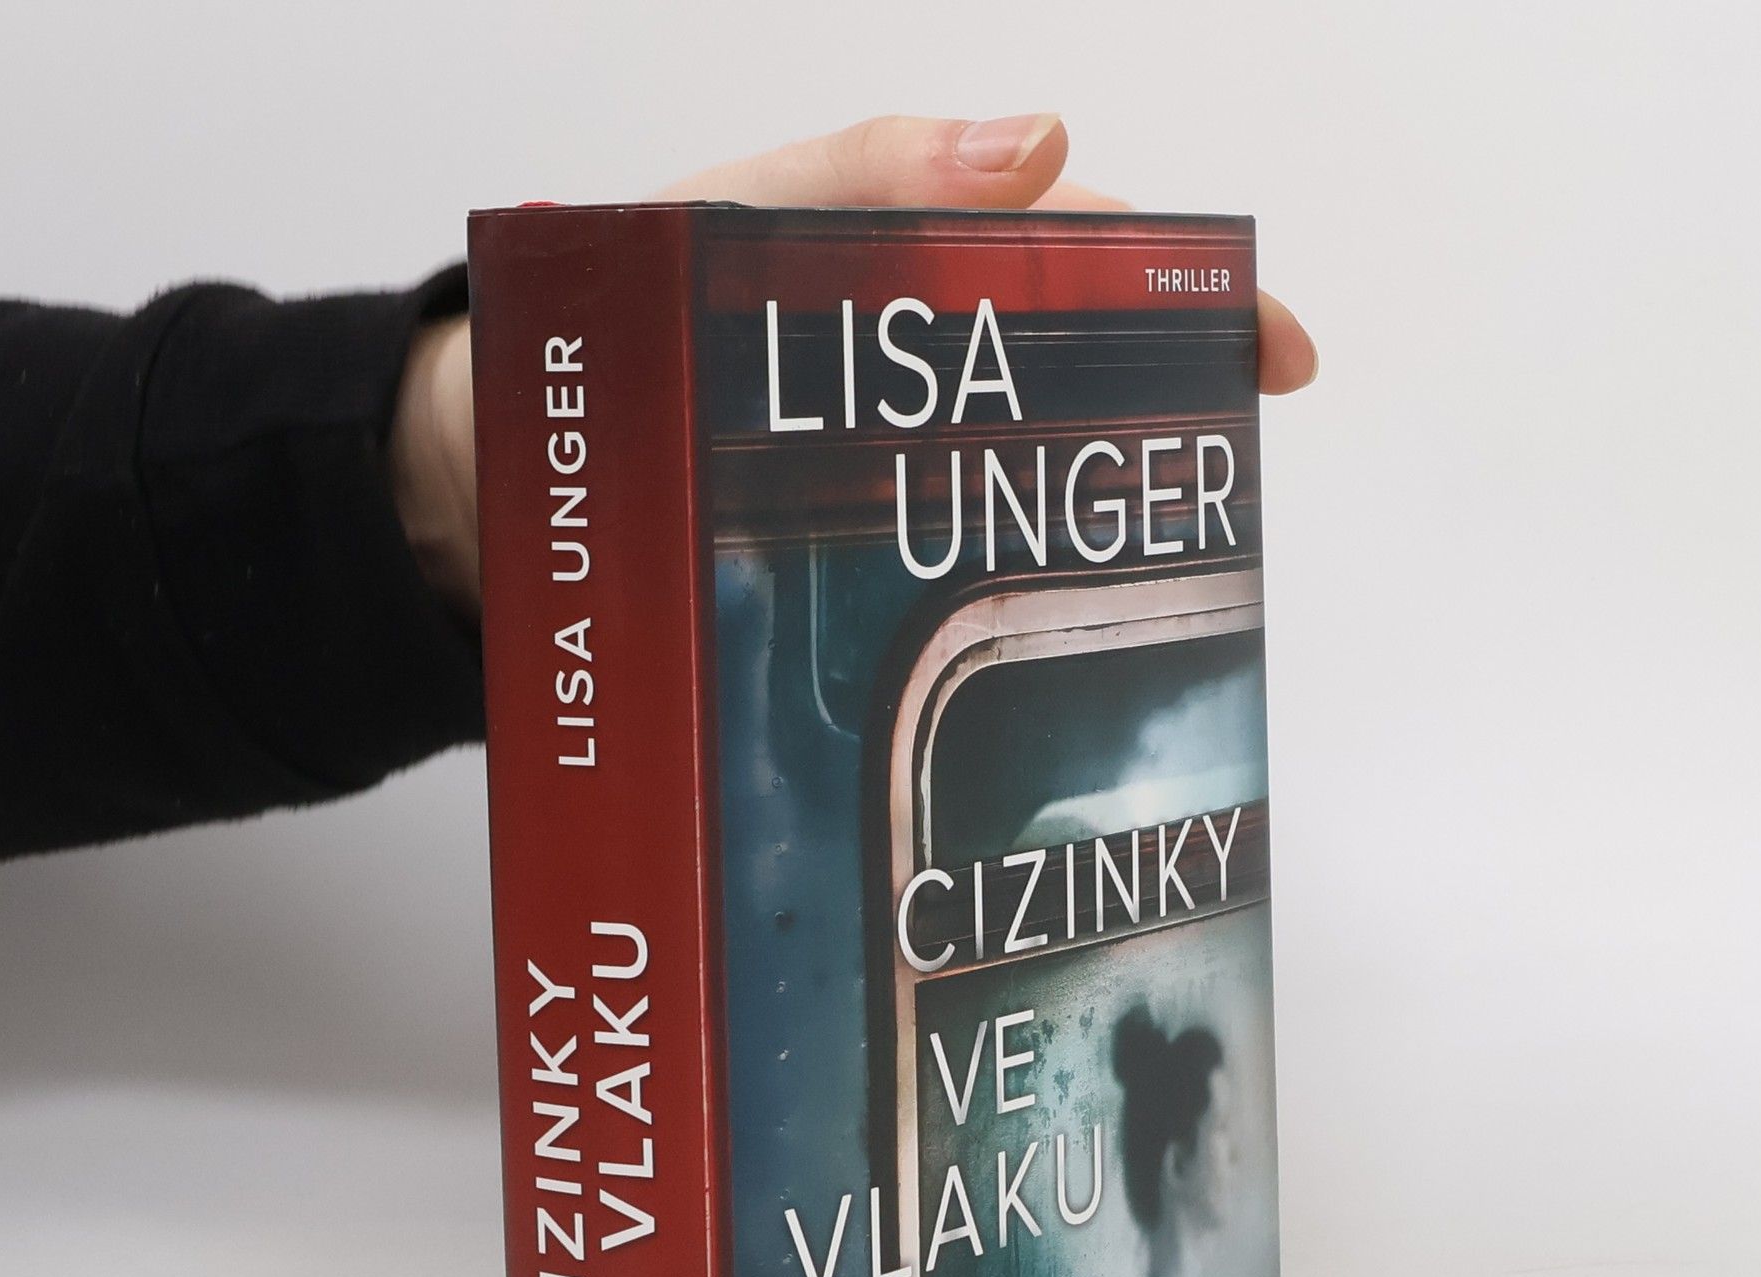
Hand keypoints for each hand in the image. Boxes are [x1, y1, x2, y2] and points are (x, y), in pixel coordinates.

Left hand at [390, 114, 1317, 619]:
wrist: (488, 466)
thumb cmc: (602, 323)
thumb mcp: (719, 218)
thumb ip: (860, 177)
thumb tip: (1034, 143)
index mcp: (899, 270)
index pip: (1079, 254)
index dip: (1189, 294)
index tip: (1272, 349)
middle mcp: (903, 375)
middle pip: (1067, 381)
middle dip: (1161, 419)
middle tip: (1224, 483)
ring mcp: (875, 474)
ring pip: (1016, 486)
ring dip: (1090, 523)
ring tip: (1158, 572)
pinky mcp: (836, 568)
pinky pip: (939, 577)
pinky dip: (997, 602)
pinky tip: (1037, 648)